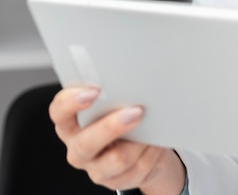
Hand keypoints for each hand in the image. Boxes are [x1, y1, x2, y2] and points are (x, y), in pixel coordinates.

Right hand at [49, 86, 185, 193]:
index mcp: (71, 123)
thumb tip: (131, 80)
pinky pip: (137, 167)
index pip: (59, 111)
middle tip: (136, 111)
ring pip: (117, 159)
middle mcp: (79, 147)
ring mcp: (96, 167)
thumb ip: (113, 93)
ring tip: (152, 127)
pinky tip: (155, 142)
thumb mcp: (115, 102)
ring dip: (140, 141)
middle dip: (112, 127)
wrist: (141, 147)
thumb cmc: (123, 115)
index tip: (94, 91)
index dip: (72, 102)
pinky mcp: (115, 181)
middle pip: (87, 142)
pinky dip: (150, 151)